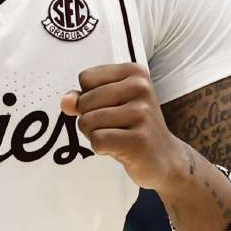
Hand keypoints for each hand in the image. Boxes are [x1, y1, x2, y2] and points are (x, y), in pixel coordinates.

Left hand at [61, 63, 181, 190]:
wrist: (164, 157)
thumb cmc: (132, 126)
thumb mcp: (109, 103)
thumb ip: (82, 97)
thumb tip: (66, 101)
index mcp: (134, 72)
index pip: (86, 78)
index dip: (89, 97)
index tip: (111, 107)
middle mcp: (140, 88)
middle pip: (84, 101)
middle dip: (90, 119)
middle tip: (115, 126)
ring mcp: (142, 114)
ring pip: (87, 122)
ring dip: (95, 135)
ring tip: (118, 137)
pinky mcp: (139, 140)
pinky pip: (97, 140)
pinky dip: (101, 148)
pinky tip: (120, 148)